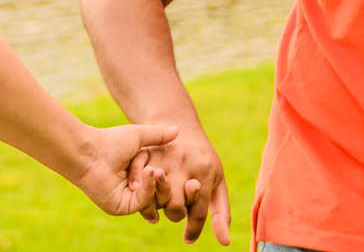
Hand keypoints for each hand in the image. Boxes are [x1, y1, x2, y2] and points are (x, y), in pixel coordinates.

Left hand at [73, 124, 178, 215]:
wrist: (90, 152)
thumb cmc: (111, 141)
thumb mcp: (139, 136)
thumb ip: (158, 136)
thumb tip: (177, 129)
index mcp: (140, 174)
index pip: (164, 180)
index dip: (172, 175)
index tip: (182, 169)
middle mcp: (136, 188)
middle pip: (162, 193)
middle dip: (166, 183)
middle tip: (165, 172)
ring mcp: (129, 199)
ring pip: (155, 199)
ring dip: (157, 184)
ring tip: (155, 169)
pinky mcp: (122, 207)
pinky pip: (143, 202)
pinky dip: (148, 188)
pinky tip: (148, 173)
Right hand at [139, 130, 230, 244]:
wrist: (179, 124)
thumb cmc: (202, 160)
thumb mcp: (216, 181)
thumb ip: (221, 212)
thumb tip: (225, 243)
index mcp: (205, 170)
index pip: (198, 212)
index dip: (193, 230)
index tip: (188, 239)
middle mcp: (184, 163)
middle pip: (176, 208)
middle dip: (175, 214)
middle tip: (176, 208)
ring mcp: (163, 157)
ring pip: (155, 199)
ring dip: (157, 206)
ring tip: (162, 202)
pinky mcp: (146, 153)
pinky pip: (139, 183)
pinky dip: (140, 195)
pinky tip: (145, 197)